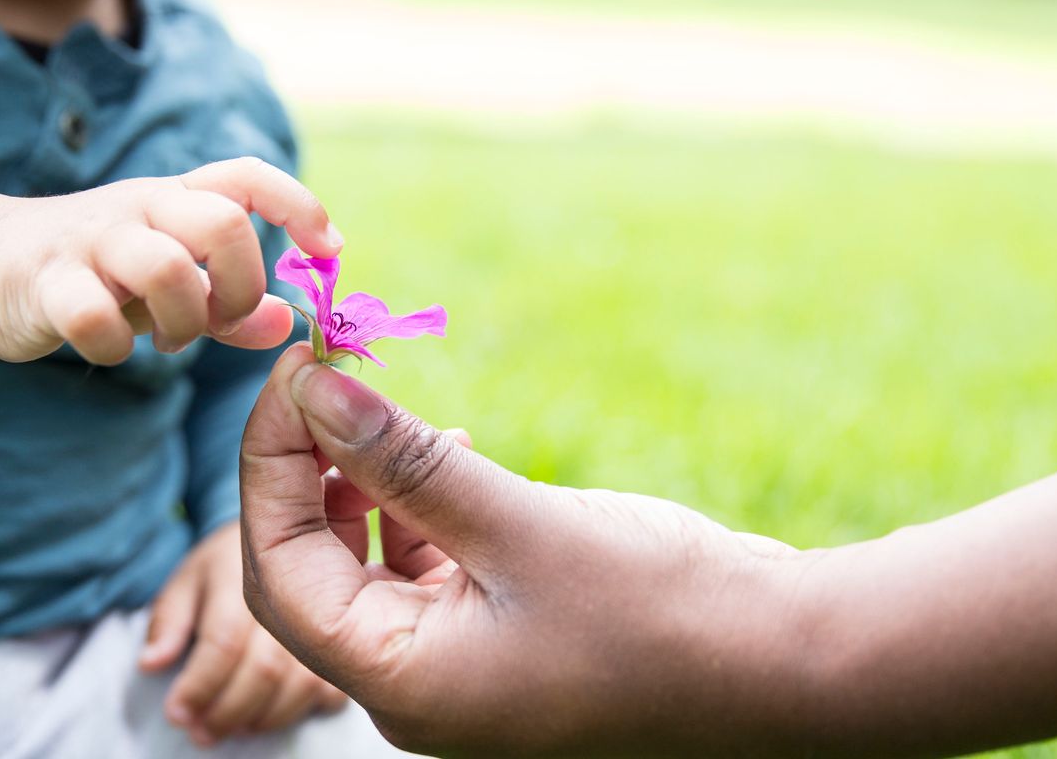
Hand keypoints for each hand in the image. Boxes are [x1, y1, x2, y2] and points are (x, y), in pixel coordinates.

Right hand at [0, 158, 340, 367]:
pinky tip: (111, 348)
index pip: (246, 177)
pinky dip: (115, 347)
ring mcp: (91, 242)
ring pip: (165, 268)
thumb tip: (286, 326)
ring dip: (183, 322)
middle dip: (240, 282)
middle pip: (220, 221)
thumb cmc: (97, 273)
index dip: (297, 205)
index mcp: (175, 198)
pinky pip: (95, 318)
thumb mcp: (169, 281)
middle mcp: (139, 209)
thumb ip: (227, 305)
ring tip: (169, 339)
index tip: (328, 250)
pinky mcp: (46, 283)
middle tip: (224, 317)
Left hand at [138, 521, 347, 746]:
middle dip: (227, 712)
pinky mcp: (339, 646)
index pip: (224, 641)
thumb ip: (169, 621)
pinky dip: (296, 713)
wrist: (283, 537)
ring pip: (297, 686)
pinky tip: (267, 716)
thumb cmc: (226, 569)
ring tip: (230, 728)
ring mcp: (318, 622)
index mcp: (240, 578)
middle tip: (200, 732)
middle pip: (262, 671)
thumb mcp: (188, 581)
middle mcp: (286, 599)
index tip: (176, 714)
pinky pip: (326, 694)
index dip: (199, 685)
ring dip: (260, 718)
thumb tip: (150, 664)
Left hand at [238, 345, 813, 757]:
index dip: (268, 463)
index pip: (278, 567)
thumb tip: (313, 390)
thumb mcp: (520, 524)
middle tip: (323, 371)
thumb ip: (405, 461)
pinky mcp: (491, 637)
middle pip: (304, 567)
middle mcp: (411, 685)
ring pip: (356, 563)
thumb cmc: (664, 613)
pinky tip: (441, 448)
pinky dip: (409, 505)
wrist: (789, 666)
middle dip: (300, 465)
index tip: (296, 371)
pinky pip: (416, 567)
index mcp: (400, 682)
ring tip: (376, 399)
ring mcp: (451, 665)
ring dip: (353, 478)